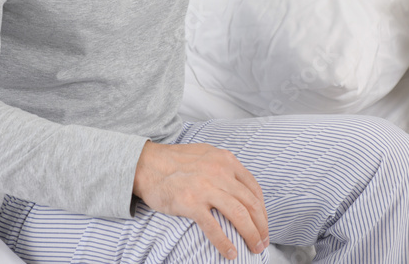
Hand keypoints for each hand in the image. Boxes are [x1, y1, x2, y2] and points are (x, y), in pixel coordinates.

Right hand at [132, 140, 269, 259]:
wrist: (145, 163)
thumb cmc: (174, 161)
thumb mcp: (206, 154)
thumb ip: (223, 167)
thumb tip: (238, 186)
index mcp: (226, 160)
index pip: (254, 189)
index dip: (263, 210)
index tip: (263, 223)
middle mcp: (220, 172)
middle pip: (251, 203)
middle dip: (262, 226)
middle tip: (263, 241)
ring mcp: (205, 187)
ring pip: (239, 214)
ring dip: (251, 235)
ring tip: (255, 248)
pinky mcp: (190, 202)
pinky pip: (214, 227)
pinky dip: (225, 243)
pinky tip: (231, 253)